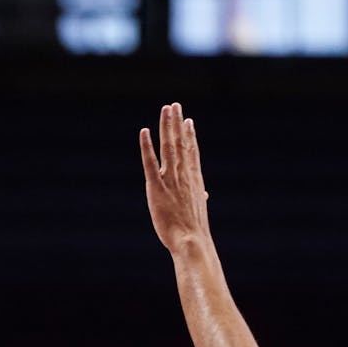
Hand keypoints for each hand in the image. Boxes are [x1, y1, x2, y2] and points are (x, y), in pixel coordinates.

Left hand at [140, 103, 210, 250]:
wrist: (191, 241)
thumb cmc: (194, 230)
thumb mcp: (198, 210)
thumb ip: (198, 197)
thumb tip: (204, 195)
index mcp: (194, 180)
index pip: (192, 152)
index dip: (189, 135)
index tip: (188, 120)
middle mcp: (184, 175)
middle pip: (181, 143)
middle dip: (177, 123)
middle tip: (175, 105)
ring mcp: (170, 180)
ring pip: (169, 147)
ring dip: (167, 127)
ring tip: (166, 109)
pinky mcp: (156, 188)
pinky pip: (150, 163)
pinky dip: (147, 146)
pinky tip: (144, 132)